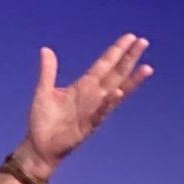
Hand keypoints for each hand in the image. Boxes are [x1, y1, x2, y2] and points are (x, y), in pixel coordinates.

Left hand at [21, 33, 153, 172]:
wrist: (38, 146)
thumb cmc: (42, 120)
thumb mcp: (43, 91)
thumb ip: (48, 71)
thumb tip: (46, 49)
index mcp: (83, 86)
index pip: (104, 64)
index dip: (116, 51)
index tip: (130, 37)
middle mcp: (93, 96)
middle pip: (115, 73)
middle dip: (129, 58)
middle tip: (143, 42)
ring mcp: (94, 110)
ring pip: (117, 91)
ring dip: (131, 80)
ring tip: (146, 67)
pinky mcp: (89, 125)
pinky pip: (102, 112)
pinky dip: (109, 102)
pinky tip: (118, 91)